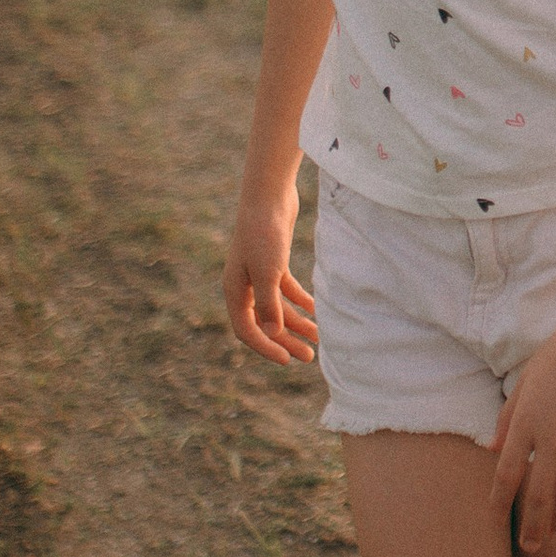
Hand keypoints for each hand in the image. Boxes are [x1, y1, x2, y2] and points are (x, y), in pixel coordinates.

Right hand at [224, 188, 316, 364]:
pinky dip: (300, 301)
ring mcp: (259, 274)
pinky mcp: (275, 262)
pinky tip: (317, 309)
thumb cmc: (263, 233)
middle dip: (286, 340)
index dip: (266, 347)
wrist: (269, 196)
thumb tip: (272, 335)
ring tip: (320, 336)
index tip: (287, 360)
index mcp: (235, 291)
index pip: (247, 330)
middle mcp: (244, 286)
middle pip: (265, 323)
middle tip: (309, 357)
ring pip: (278, 308)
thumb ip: (269, 304)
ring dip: (298, 323)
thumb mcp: (268, 272)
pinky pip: (286, 290)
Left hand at [490, 310, 555, 550]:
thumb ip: (507, 418)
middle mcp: (551, 438)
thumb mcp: (523, 382)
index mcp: (525, 424)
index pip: (506, 475)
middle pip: (537, 494)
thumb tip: (492, 450)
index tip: (495, 523)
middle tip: (530, 547)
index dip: (499, 503)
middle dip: (532, 525)